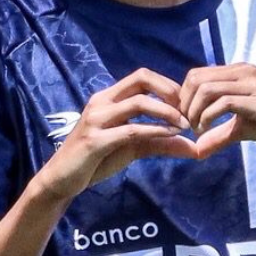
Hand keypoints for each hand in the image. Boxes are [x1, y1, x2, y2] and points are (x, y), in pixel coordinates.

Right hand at [35, 69, 195, 202]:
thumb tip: (194, 147)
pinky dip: (155, 130)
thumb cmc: (96, 160)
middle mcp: (102, 102)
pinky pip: (131, 130)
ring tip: (184, 125)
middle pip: (141, 79)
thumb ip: (160, 143)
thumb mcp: (132, 148)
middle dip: (170, 90)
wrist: (61, 180)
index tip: (186, 104)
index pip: (142, 76)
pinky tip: (170, 135)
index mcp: (109, 98)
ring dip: (167, 111)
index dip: (168, 85)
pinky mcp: (95, 141)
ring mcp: (97, 119)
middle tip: (189, 110)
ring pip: (138, 102)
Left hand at [179, 63, 255, 155]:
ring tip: (198, 131)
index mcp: (240, 72)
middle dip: (184, 105)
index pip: (196, 75)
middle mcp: (244, 72)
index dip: (184, 98)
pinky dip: (208, 118)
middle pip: (196, 79)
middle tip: (189, 127)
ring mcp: (253, 84)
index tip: (187, 121)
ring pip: (206, 89)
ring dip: (194, 113)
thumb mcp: (247, 127)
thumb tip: (197, 151)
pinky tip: (208, 132)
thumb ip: (221, 135)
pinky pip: (224, 103)